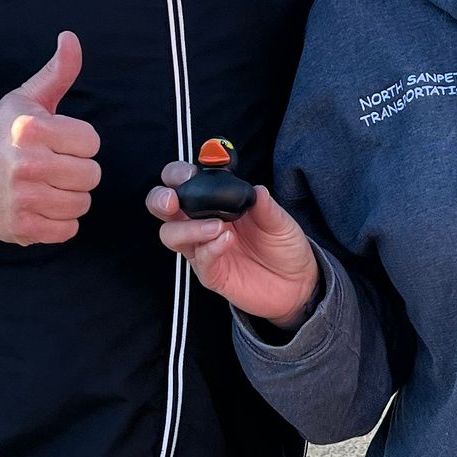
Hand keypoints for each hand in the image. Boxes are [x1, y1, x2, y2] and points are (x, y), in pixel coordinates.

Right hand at [0, 32, 101, 245]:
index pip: (92, 142)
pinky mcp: (22, 227)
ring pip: (82, 203)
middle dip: (77, 170)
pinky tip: (42, 206)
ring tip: (48, 185)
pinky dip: (60, 222)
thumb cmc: (2, 133)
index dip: (79, 142)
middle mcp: (26, 164)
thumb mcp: (26, 98)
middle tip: (54, 166)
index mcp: (31, 129)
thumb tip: (71, 37)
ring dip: (71, 196)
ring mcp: (23, 198)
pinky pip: (68, 230)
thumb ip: (57, 72)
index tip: (58, 142)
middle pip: (91, 175)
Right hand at [146, 165, 321, 327]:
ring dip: (188, 228)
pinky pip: (200, 260)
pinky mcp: (211, 273)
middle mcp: (201, 223)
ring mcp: (203, 249)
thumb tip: (256, 189)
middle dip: (160, 199)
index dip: (178, 174)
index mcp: (215, 202)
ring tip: (216, 226)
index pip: (183, 182)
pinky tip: (227, 241)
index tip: (190, 173)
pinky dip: (210, 248)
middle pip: (163, 207)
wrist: (297, 283)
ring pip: (171, 235)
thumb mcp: (280, 221)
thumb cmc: (282, 245)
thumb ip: (266, 206)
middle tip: (173, 200)